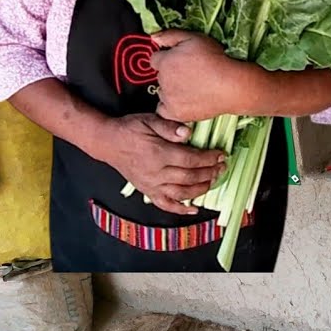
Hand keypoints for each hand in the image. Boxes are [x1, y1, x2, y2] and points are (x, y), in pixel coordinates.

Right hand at [100, 113, 226, 214]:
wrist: (107, 142)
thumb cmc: (130, 129)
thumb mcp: (149, 120)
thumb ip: (169, 126)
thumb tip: (188, 133)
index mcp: (158, 154)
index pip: (190, 160)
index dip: (208, 159)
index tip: (221, 154)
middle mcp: (155, 173)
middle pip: (189, 177)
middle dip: (209, 173)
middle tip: (222, 166)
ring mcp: (151, 184)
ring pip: (181, 193)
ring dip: (200, 189)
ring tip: (213, 181)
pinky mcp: (147, 191)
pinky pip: (165, 204)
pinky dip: (180, 209)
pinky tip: (194, 208)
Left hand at [151, 30, 254, 121]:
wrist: (232, 86)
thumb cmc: (216, 60)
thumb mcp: (195, 38)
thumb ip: (170, 35)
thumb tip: (153, 37)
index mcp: (165, 61)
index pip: (155, 59)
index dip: (167, 58)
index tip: (178, 61)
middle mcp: (163, 80)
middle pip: (160, 76)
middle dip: (171, 73)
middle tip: (189, 73)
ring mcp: (168, 98)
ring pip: (162, 92)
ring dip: (171, 89)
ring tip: (191, 87)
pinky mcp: (175, 113)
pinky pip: (164, 110)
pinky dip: (171, 106)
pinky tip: (184, 100)